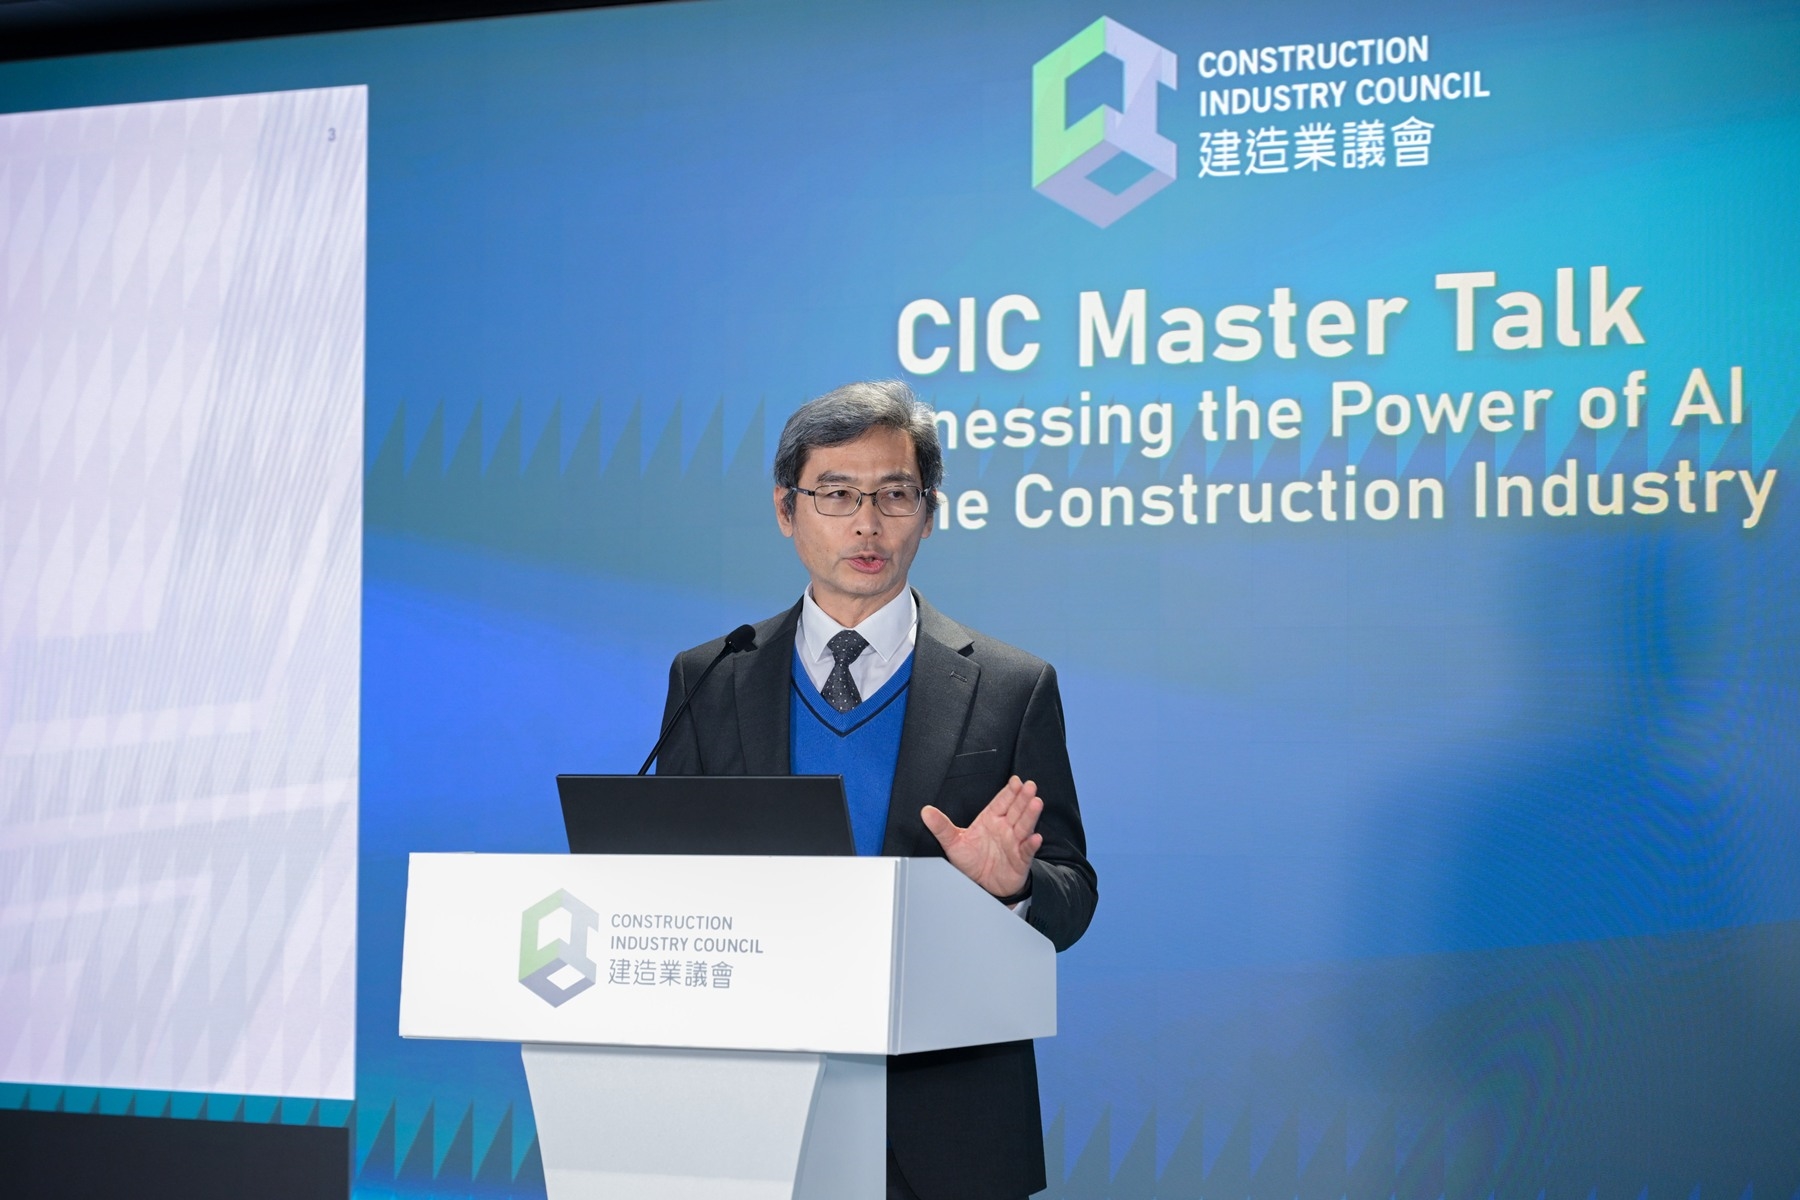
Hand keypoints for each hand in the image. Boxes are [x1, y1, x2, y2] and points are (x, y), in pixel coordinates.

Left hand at [920, 776, 1043, 898]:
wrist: (982, 885)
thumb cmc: (971, 861)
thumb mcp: (954, 843)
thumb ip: (941, 826)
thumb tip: (925, 811)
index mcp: (991, 820)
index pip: (1001, 802)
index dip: (1009, 792)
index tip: (1015, 781)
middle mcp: (1005, 828)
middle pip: (1016, 810)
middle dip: (1023, 798)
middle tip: (1029, 786)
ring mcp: (1014, 843)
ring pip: (1024, 826)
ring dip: (1030, 815)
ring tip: (1036, 803)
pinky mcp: (1020, 860)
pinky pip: (1026, 851)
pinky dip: (1031, 844)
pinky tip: (1035, 837)